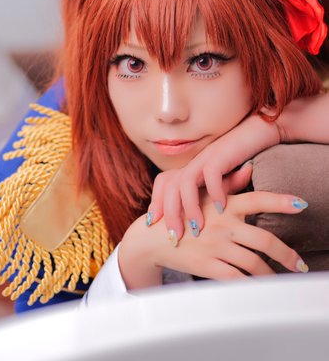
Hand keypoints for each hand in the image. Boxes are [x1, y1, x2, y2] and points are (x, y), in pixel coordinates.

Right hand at [119, 189, 308, 290]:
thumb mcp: (203, 194)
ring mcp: (216, 246)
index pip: (257, 199)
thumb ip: (229, 184)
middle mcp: (223, 225)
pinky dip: (251, 285)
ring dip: (271, 274)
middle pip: (264, 240)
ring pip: (254, 263)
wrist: (153, 237)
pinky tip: (259, 288)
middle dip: (286, 254)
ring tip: (280, 279)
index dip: (280, 201)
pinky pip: (237, 279)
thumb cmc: (182, 212)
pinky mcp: (208, 265)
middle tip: (300, 264)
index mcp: (224, 205)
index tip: (301, 204)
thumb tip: (249, 167)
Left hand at [148, 113, 280, 237]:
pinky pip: (211, 173)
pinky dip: (215, 191)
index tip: (154, 226)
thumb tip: (203, 225)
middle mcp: (194, 163)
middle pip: (169, 185)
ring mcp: (206, 157)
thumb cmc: (242, 160)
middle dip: (170, 212)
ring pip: (185, 181)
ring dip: (189, 206)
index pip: (163, 184)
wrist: (258, 132)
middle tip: (175, 237)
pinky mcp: (221, 154)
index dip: (156, 203)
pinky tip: (221, 208)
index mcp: (190, 169)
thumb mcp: (224, 183)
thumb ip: (212, 197)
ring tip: (197, 228)